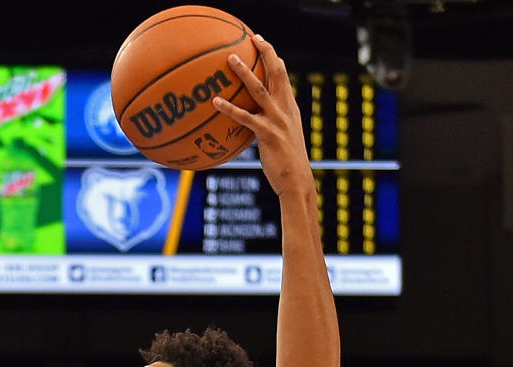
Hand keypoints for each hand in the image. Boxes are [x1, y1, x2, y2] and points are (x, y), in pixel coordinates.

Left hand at [212, 35, 311, 198]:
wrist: (297, 182)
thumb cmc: (287, 164)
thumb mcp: (283, 139)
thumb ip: (272, 125)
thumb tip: (254, 121)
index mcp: (290, 108)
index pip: (284, 76)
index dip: (274, 58)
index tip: (262, 44)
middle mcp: (286, 110)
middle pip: (277, 73)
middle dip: (266, 53)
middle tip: (253, 38)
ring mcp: (277, 121)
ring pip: (259, 89)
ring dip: (244, 73)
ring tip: (230, 59)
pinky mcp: (267, 134)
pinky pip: (245, 117)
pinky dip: (230, 108)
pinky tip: (215, 101)